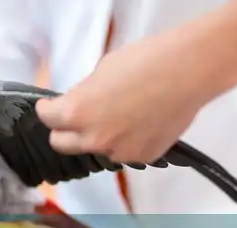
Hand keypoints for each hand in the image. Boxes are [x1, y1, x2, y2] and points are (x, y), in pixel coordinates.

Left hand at [36, 32, 211, 162]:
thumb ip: (82, 94)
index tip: (48, 106)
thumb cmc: (145, 61)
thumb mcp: (100, 72)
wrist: (189, 71)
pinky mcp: (142, 157)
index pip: (47, 119)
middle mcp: (93, 139)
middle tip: (74, 117)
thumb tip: (79, 103)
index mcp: (76, 114)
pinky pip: (123, 153)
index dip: (47, 109)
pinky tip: (139, 122)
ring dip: (98, 137)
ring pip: (95, 149)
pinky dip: (125, 141)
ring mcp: (118, 152)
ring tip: (118, 115)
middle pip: (61, 144)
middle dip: (63, 130)